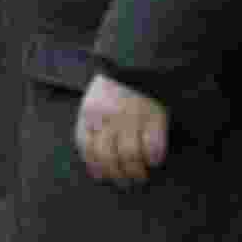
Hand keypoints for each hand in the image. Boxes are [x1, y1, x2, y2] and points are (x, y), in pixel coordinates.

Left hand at [75, 73, 168, 187]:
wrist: (136, 58)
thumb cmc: (114, 84)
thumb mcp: (94, 98)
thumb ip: (92, 123)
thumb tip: (95, 161)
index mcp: (90, 111)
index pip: (86, 146)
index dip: (94, 165)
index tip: (103, 176)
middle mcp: (108, 115)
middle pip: (107, 156)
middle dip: (117, 175)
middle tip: (126, 183)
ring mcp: (131, 115)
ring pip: (129, 154)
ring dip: (136, 171)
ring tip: (141, 176)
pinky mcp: (153, 114)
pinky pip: (153, 144)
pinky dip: (154, 156)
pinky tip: (155, 159)